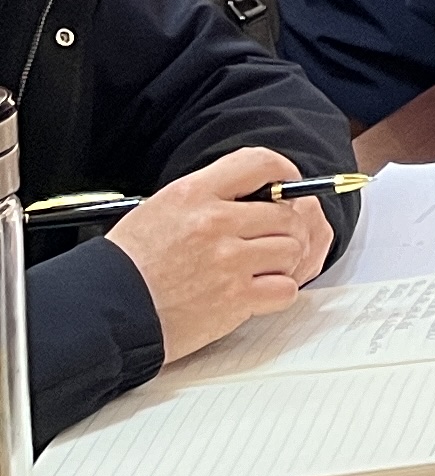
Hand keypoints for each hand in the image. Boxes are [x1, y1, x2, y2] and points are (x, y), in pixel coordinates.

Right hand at [109, 146, 335, 365]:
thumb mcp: (160, 210)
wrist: (102, 312)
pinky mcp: (234, 298)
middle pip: (286, 213)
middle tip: (269, 242)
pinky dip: (278, 293)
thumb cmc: (126, 266)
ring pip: (292, 248)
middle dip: (284, 228)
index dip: (282, 174)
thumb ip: (208, 198)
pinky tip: (257, 294)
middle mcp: (215, 222)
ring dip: (282, 262)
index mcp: (194, 194)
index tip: (286, 186)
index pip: (259, 163)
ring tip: (258, 270)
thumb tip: (255, 196)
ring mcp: (228, 261)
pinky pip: (286, 289)